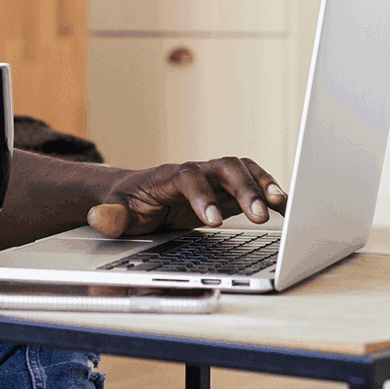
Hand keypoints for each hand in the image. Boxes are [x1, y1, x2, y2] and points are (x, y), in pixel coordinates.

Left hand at [86, 157, 287, 237]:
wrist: (135, 193)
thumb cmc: (127, 204)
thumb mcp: (114, 212)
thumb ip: (109, 217)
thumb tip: (99, 217)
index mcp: (168, 176)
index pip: (188, 177)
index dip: (202, 195)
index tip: (214, 220)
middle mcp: (196, 171)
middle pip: (223, 167)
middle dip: (242, 189)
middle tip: (257, 215)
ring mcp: (215, 178)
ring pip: (243, 170)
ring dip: (263, 185)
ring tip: (281, 206)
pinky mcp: (229, 190)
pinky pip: (256, 185)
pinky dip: (273, 193)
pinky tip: (290, 210)